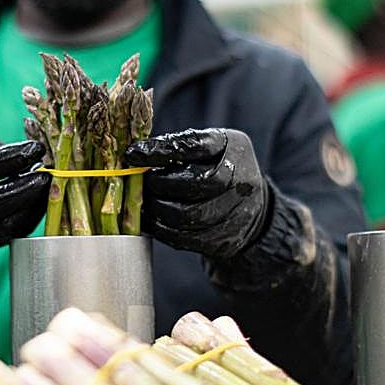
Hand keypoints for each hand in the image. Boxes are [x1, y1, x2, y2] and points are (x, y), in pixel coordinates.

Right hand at [0, 123, 49, 247]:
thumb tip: (30, 156)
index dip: (8, 158)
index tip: (35, 148)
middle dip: (22, 190)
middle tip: (45, 175)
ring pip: (0, 227)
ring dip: (30, 207)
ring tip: (48, 187)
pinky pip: (7, 236)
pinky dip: (28, 219)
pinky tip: (40, 202)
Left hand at [124, 128, 268, 258]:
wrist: (252, 204)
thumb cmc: (218, 167)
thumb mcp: (209, 146)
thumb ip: (180, 146)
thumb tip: (135, 153)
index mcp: (232, 147)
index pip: (193, 145)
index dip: (160, 150)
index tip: (132, 153)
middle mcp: (241, 179)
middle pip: (192, 182)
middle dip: (158, 183)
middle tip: (141, 181)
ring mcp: (236, 212)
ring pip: (186, 215)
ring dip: (156, 208)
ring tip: (145, 201)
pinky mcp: (224, 239)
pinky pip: (185, 238)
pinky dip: (161, 229)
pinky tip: (151, 220)